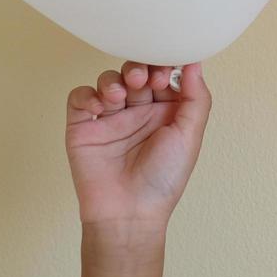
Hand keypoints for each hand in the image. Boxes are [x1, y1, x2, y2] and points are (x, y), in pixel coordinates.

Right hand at [66, 62, 212, 239]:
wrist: (129, 213)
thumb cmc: (163, 180)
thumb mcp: (189, 136)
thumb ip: (196, 98)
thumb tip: (195, 63)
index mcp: (165, 112)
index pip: (164, 75)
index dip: (164, 66)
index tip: (165, 73)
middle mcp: (138, 112)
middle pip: (136, 72)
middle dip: (139, 69)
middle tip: (142, 80)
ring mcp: (110, 118)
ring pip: (109, 80)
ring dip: (114, 79)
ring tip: (120, 95)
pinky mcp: (83, 127)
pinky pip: (80, 97)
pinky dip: (87, 94)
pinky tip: (100, 106)